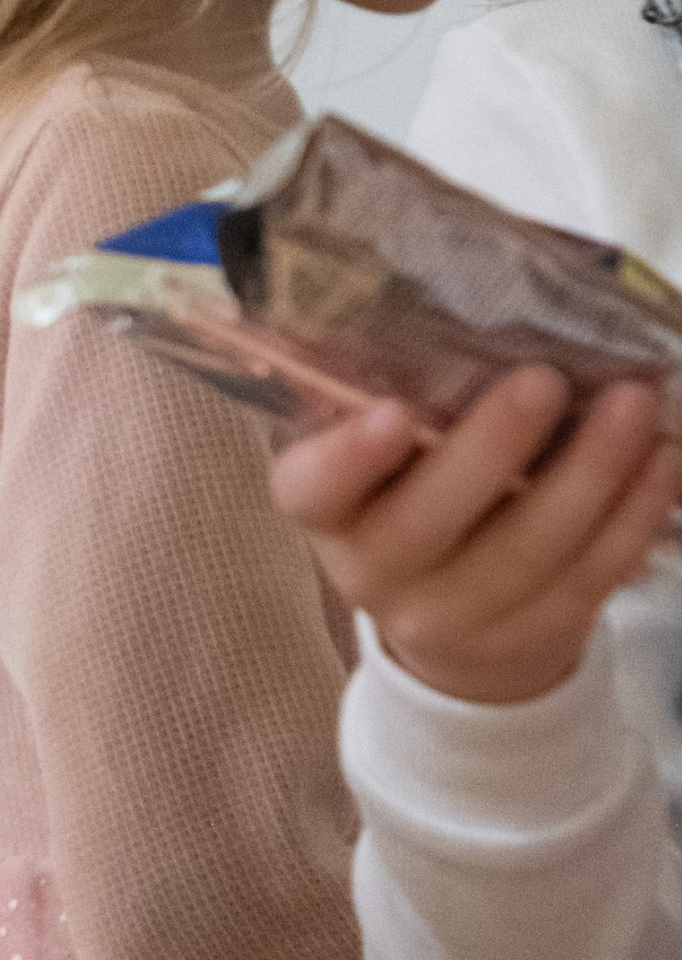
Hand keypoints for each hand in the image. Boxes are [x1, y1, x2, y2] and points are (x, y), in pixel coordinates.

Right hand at [270, 363, 677, 705]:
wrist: (454, 629)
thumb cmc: (415, 500)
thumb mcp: (382, 465)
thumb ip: (406, 408)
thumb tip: (486, 320)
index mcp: (329, 513)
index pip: (312, 489)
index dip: (347, 457)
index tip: (393, 411)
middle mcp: (376, 574)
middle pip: (429, 519)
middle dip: (494, 447)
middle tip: (546, 378)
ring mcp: (454, 618)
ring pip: (526, 552)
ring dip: (590, 475)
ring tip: (633, 406)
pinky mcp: (530, 640)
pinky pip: (586, 579)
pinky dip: (630, 517)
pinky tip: (660, 462)